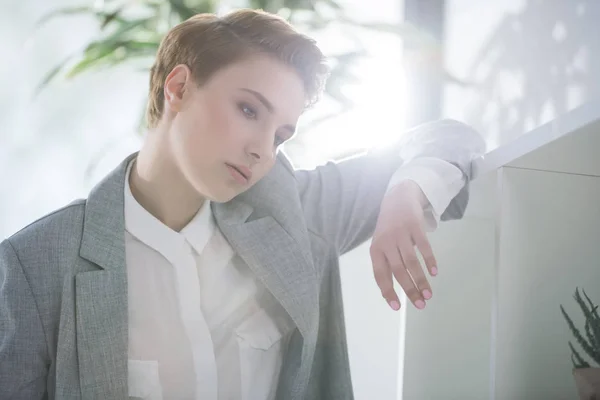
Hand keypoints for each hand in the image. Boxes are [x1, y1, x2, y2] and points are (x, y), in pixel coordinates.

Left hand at [370, 180, 436, 310]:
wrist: (398, 197)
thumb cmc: (389, 227)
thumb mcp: (382, 244)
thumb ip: (387, 264)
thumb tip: (392, 291)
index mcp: (376, 250)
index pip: (380, 275)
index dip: (388, 291)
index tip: (397, 307)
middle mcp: (386, 242)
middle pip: (398, 271)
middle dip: (410, 290)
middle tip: (421, 305)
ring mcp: (400, 233)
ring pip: (411, 261)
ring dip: (421, 280)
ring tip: (429, 294)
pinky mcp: (414, 225)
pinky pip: (423, 246)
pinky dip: (429, 260)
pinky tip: (434, 272)